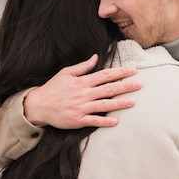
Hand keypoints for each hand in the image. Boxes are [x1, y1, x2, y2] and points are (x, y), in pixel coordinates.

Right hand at [24, 54, 141, 128]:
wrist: (38, 106)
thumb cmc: (53, 88)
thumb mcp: (66, 73)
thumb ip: (82, 66)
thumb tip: (96, 57)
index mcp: (82, 82)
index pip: (105, 75)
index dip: (120, 72)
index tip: (133, 70)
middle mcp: (83, 94)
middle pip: (108, 89)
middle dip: (125, 86)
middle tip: (139, 84)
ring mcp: (81, 108)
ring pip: (104, 105)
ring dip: (119, 103)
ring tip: (133, 102)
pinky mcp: (77, 120)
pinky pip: (93, 121)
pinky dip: (104, 121)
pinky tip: (115, 121)